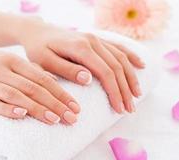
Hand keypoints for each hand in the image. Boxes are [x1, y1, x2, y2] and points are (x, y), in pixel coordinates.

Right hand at [0, 50, 79, 124]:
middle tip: (71, 118)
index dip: (61, 93)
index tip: (75, 107)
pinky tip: (21, 115)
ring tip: (54, 120)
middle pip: (33, 88)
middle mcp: (0, 68)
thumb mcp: (6, 62)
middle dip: (55, 104)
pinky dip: (6, 109)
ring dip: (36, 108)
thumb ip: (29, 71)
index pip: (42, 78)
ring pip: (15, 95)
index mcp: (12, 61)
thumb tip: (53, 80)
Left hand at [19, 20, 144, 113]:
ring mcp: (97, 39)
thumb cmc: (38, 49)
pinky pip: (119, 48)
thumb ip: (67, 69)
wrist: (38, 31)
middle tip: (130, 109)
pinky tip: (140, 66)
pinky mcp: (98, 40)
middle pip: (117, 67)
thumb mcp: (45, 61)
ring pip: (121, 58)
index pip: (106, 72)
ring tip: (137, 95)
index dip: (115, 92)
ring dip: (131, 78)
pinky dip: (131, 57)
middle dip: (125, 90)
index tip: (119, 109)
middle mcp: (93, 41)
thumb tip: (88, 79)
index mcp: (81, 48)